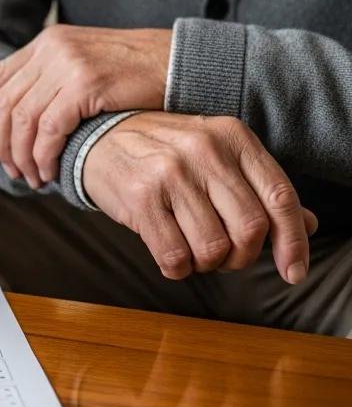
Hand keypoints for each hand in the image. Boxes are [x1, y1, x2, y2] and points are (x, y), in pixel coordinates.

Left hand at [0, 25, 171, 187]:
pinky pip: (49, 128)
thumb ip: (53, 78)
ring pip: (24, 119)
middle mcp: (51, 48)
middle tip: (11, 170)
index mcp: (47, 41)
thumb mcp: (85, 64)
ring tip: (32, 178)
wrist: (179, 62)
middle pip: (6, 102)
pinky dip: (44, 155)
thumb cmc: (135, 72)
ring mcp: (67, 64)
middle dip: (2, 142)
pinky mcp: (85, 83)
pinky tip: (50, 171)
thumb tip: (20, 115)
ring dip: (22, 155)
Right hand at [81, 112, 317, 284]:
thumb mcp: (216, 156)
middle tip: (223, 255)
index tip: (293, 271)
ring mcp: (170, 171)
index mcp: (231, 136)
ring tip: (190, 249)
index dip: (293, 241)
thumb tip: (309, 226)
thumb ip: (259, 188)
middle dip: (241, 257)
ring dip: (206, 264)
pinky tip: (169, 253)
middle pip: (250, 230)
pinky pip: (176, 257)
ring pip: (214, 249)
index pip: (280, 196)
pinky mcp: (141, 197)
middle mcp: (204, 149)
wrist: (98, 139)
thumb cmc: (164, 153)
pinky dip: (177, 268)